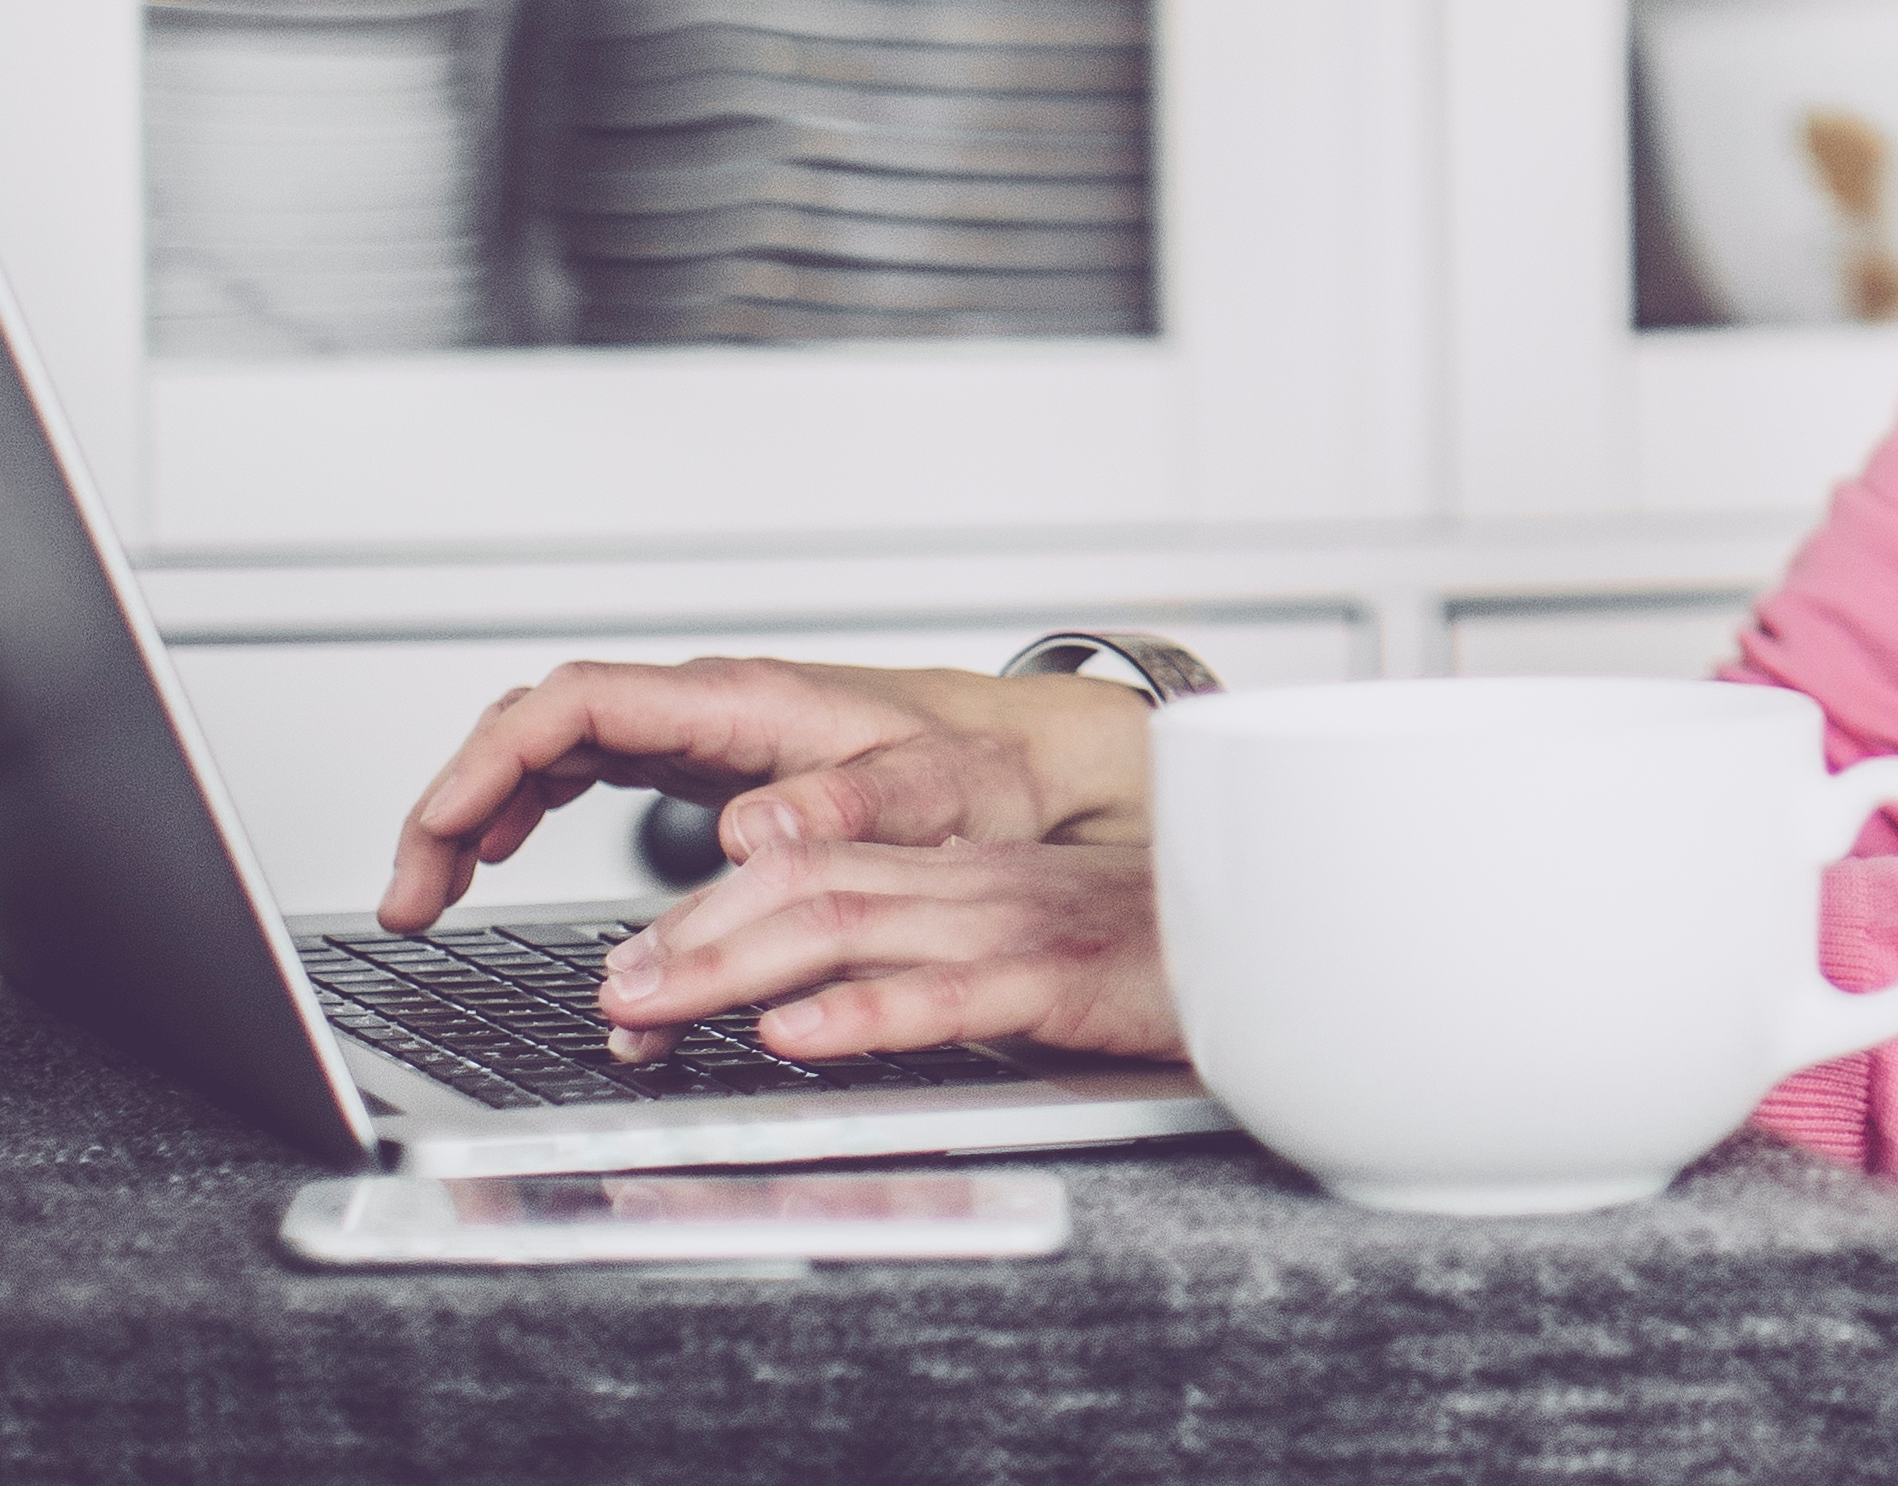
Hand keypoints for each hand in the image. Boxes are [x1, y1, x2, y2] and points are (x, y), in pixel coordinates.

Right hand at [377, 653, 1154, 934]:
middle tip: (411, 898)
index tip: (436, 839)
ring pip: (556, 746)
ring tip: (431, 896)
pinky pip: (591, 768)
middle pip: (540, 724)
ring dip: (481, 812)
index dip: (488, 764)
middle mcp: (712, 706)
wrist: (1043, 754)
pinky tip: (503, 856)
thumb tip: (746, 830)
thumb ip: (850, 809)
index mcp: (744, 704)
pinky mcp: (715, 762)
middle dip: (456, 801)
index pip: (574, 703)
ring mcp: (708, 731)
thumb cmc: (997, 766)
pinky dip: (530, 810)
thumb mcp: (939, 794)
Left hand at [590, 837, 1181, 1069]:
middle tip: (610, 994)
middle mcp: (973, 884)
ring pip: (851, 924)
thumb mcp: (1020, 946)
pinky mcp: (1064, 981)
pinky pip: (953, 993)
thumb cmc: (1150, 957)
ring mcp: (1015, 926)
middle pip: (805, 883)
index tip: (630, 971)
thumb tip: (804, 1002)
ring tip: (659, 1009)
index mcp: (960, 870)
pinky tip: (803, 1033)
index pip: (807, 864)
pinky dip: (866, 1010)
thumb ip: (926, 957)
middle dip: (691, 937)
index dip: (705, 913)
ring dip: (737, 967)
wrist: (1288, 944)